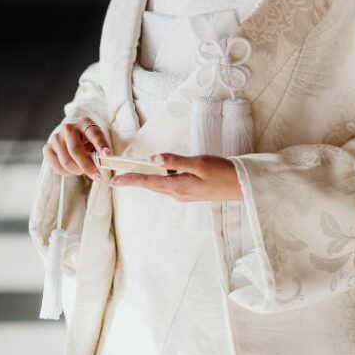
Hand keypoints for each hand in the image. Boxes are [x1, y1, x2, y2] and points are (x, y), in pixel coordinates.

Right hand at [43, 117, 109, 180]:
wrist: (71, 138)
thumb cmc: (88, 141)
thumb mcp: (97, 141)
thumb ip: (100, 149)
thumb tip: (105, 161)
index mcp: (84, 123)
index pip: (93, 133)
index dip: (101, 144)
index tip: (107, 154)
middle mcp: (68, 128)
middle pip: (75, 150)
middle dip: (87, 166)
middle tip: (96, 175)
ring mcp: (56, 138)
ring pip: (66, 161)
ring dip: (77, 171)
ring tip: (84, 170)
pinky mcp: (47, 148)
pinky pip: (57, 167)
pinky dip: (67, 173)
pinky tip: (73, 170)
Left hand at [110, 153, 242, 200]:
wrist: (241, 186)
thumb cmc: (222, 172)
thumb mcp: (198, 163)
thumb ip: (175, 161)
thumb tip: (154, 159)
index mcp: (177, 187)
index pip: (147, 182)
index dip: (129, 180)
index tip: (113, 181)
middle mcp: (177, 194)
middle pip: (150, 185)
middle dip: (134, 180)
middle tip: (117, 177)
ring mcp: (183, 195)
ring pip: (159, 185)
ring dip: (146, 180)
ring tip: (132, 174)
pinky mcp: (189, 193)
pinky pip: (168, 185)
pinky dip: (159, 179)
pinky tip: (158, 173)